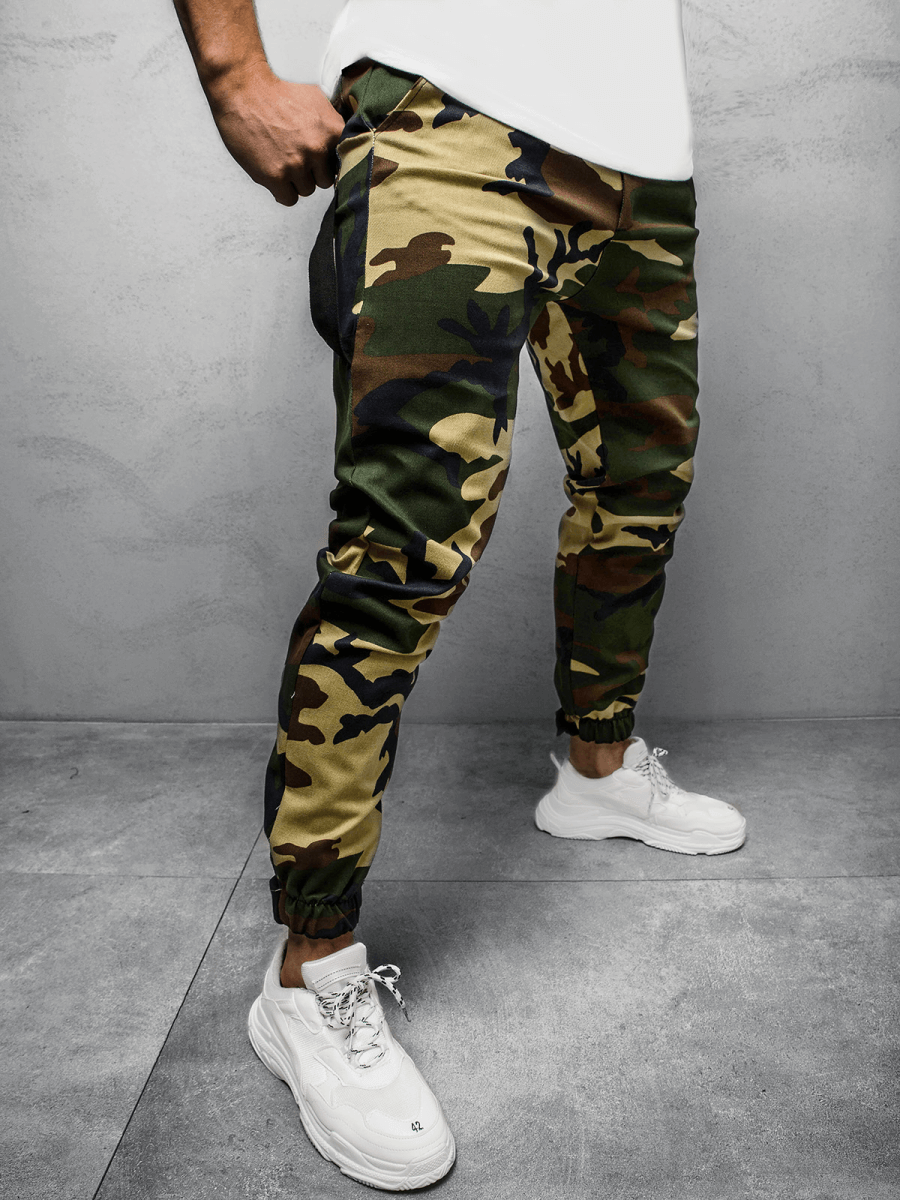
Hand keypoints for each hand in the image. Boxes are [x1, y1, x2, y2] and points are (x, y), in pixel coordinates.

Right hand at [206, 60, 345, 204]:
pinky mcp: (276, 176)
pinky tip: (275, 175)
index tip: (321, 161)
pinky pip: (289, 199)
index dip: (330, 162)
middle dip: (312, 172)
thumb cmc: (277, 93)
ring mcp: (297, 164)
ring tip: (281, 160)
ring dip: (295, 181)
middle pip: (325, 180)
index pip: (344, 162)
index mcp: (333, 130)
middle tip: (295, 157)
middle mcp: (318, 149)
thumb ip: (332, 124)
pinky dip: (282, 191)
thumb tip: (347, 142)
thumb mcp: (316, 99)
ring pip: (307, 190)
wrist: (243, 88)